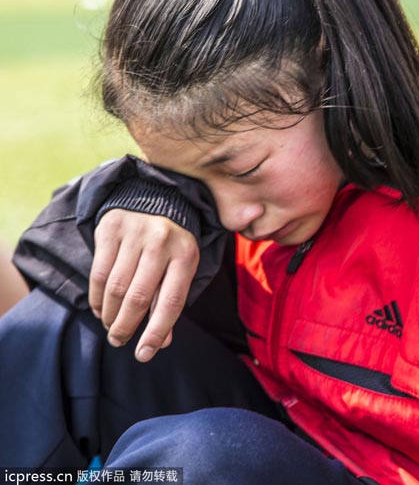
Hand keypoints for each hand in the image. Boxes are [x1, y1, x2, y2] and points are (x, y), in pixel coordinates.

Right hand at [89, 209, 199, 361]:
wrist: (155, 198)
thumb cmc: (171, 245)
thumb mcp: (181, 268)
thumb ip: (170, 302)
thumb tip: (160, 343)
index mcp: (186, 255)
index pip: (171, 301)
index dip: (157, 331)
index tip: (144, 354)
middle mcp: (161, 242)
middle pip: (139, 297)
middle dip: (126, 326)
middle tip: (119, 341)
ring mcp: (135, 233)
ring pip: (116, 287)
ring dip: (110, 315)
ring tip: (111, 327)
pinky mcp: (111, 228)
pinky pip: (99, 272)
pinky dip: (97, 297)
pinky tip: (100, 308)